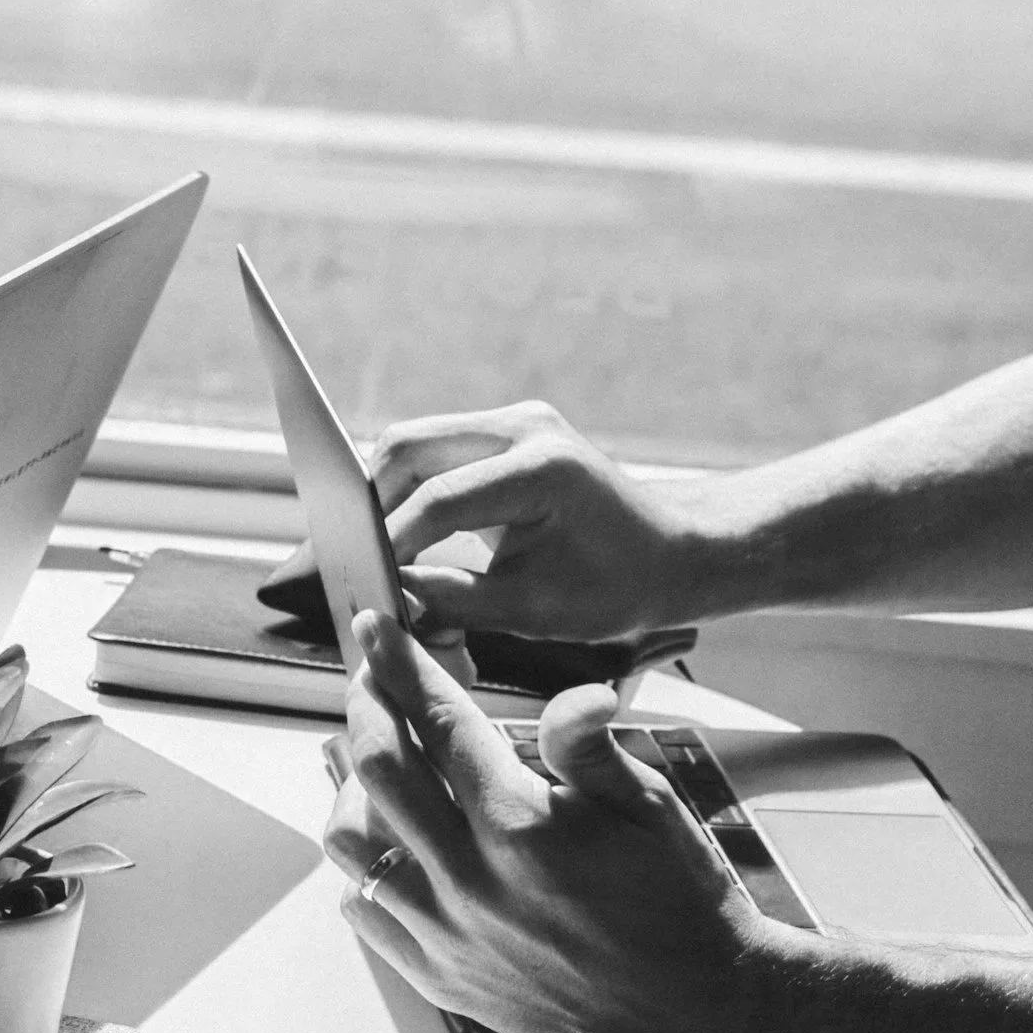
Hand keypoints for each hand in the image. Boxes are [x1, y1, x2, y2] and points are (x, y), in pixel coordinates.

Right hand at [266, 402, 705, 641]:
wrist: (674, 553)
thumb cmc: (619, 588)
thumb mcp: (533, 611)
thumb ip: (452, 600)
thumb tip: (387, 598)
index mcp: (541, 469)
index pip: (437, 500)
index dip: (390, 543)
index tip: (363, 582)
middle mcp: (525, 427)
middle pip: (408, 447)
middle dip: (373, 504)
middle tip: (358, 559)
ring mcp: (516, 421)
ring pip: (414, 441)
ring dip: (388, 492)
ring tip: (379, 550)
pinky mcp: (508, 430)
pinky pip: (437, 448)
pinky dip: (412, 487)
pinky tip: (407, 531)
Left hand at [322, 609, 773, 1032]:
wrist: (695, 1008)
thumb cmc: (680, 899)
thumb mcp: (650, 806)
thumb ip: (589, 746)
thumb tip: (574, 692)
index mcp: (521, 826)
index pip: (437, 722)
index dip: (400, 666)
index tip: (376, 630)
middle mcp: (471, 880)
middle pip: (378, 771)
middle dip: (366, 709)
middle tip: (369, 683)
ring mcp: (448, 935)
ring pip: (353, 843)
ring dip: (351, 790)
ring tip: (373, 763)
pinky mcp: (440, 978)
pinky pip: (364, 911)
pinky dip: (363, 869)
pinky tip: (390, 844)